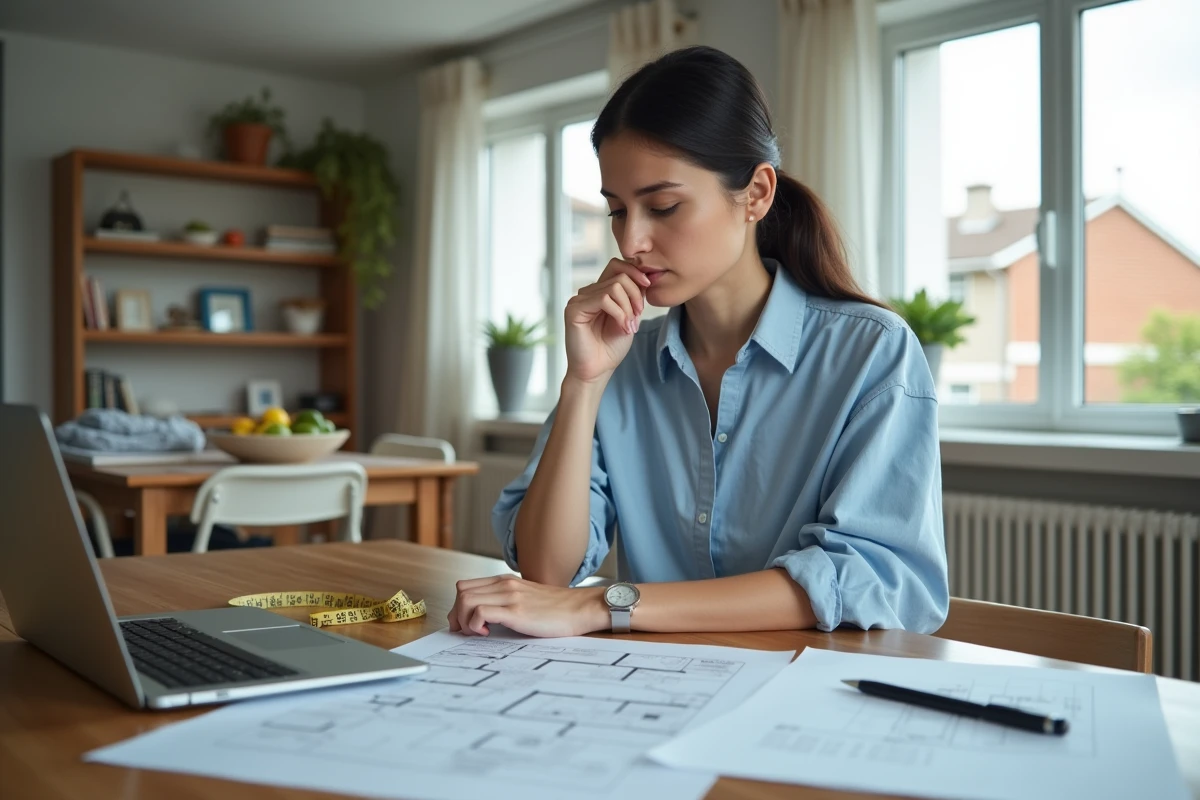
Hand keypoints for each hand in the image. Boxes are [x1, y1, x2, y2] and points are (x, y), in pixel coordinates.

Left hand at [447, 574, 607, 637]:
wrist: (580, 609)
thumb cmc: (557, 609)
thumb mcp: (526, 599)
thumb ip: (507, 602)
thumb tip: (486, 618)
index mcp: (505, 581)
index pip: (465, 586)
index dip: (458, 607)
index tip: (465, 624)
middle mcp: (504, 585)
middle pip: (461, 592)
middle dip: (456, 615)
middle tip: (467, 632)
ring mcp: (510, 596)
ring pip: (465, 601)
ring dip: (464, 621)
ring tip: (478, 633)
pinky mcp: (516, 611)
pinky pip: (480, 613)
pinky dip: (475, 625)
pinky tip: (488, 633)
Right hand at [563, 259, 651, 384]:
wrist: (597, 371)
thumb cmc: (610, 348)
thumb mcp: (629, 317)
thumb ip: (632, 297)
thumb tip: (644, 276)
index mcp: (599, 291)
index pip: (617, 266)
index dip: (635, 272)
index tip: (648, 286)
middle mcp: (587, 292)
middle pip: (619, 275)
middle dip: (635, 294)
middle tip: (638, 315)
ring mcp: (579, 300)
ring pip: (614, 287)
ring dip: (628, 308)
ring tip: (628, 326)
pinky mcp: (574, 309)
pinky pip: (604, 299)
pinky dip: (619, 313)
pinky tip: (622, 328)